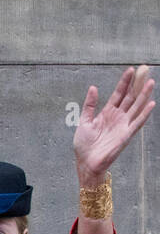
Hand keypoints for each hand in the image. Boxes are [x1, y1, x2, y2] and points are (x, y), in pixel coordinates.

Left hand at [74, 64, 154, 182]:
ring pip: (136, 107)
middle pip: (130, 97)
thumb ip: (89, 105)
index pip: (118, 93)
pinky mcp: (126, 135)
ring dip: (144, 95)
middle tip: (145, 70)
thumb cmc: (84, 145)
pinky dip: (144, 113)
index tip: (131, 70)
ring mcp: (123, 125)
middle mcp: (117, 117)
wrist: (86, 163)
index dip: (124, 82)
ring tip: (150, 82)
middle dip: (137, 84)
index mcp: (107, 113)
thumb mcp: (84, 122)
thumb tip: (93, 87)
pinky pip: (137, 122)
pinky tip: (150, 103)